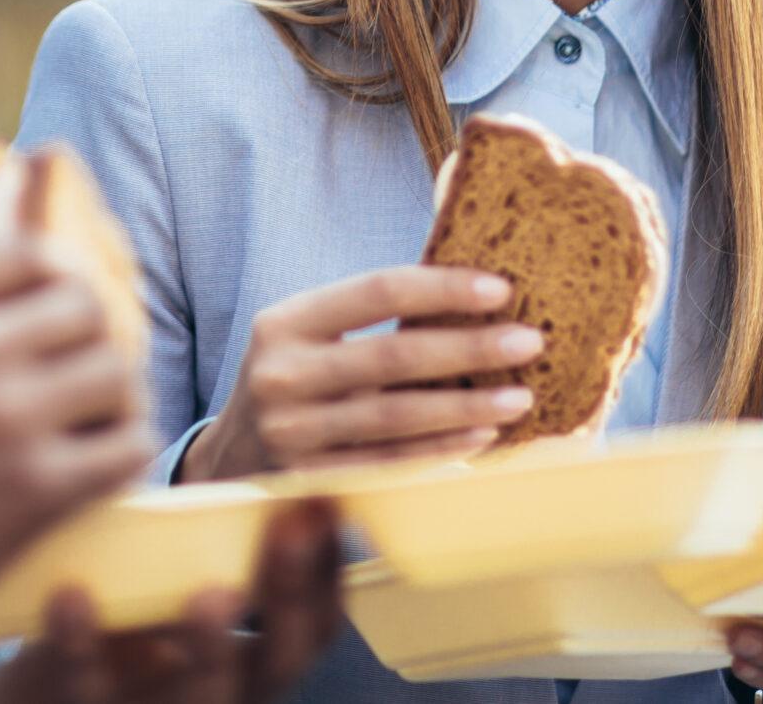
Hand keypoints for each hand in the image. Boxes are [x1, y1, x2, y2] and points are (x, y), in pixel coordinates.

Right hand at [0, 235, 151, 697]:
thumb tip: (16, 260)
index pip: (30, 254)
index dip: (59, 285)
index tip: (58, 321)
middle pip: (85, 305)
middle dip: (93, 341)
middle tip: (83, 379)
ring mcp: (0, 415)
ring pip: (117, 372)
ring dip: (117, 400)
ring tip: (97, 424)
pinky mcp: (33, 488)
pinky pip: (128, 446)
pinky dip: (127, 456)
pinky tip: (103, 470)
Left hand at [0, 502, 346, 703]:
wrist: (27, 702)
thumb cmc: (114, 625)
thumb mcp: (171, 591)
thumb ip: (205, 549)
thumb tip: (243, 461)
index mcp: (249, 664)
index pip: (314, 627)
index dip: (329, 572)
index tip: (326, 502)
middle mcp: (217, 696)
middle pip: (277, 665)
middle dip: (289, 599)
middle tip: (291, 532)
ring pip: (198, 699)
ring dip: (210, 648)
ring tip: (210, 593)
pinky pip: (83, 689)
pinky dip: (80, 645)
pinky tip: (71, 595)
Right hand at [180, 265, 543, 480]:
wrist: (233, 456)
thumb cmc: (295, 377)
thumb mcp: (307, 332)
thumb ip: (367, 311)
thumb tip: (468, 284)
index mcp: (285, 322)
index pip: (376, 291)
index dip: (442, 287)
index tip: (501, 289)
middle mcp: (283, 374)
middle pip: (394, 356)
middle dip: (471, 348)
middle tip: (530, 342)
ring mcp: (294, 433)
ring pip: (398, 416)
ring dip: (468, 406)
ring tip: (521, 395)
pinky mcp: (311, 479)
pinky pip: (391, 462)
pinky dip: (442, 449)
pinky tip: (483, 435)